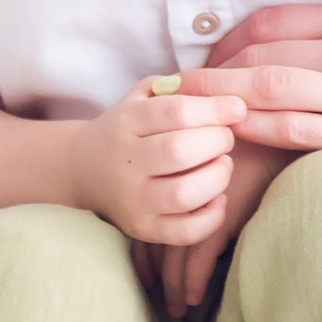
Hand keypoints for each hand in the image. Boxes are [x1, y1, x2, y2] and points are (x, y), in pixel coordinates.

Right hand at [74, 77, 248, 247]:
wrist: (85, 167)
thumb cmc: (129, 127)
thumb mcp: (143, 96)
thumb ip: (180, 89)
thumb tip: (229, 99)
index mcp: (126, 122)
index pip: (176, 112)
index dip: (214, 109)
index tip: (237, 108)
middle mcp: (126, 162)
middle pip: (179, 150)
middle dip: (217, 141)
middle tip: (226, 137)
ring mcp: (132, 199)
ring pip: (183, 194)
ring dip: (217, 177)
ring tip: (223, 165)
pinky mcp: (142, 228)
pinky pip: (183, 232)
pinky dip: (211, 217)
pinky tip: (218, 197)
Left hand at [142, 138, 285, 319]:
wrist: (273, 126)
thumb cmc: (245, 136)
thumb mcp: (213, 150)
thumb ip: (197, 166)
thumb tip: (183, 197)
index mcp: (172, 172)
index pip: (152, 214)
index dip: (145, 245)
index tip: (145, 266)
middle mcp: (180, 189)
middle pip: (157, 237)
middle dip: (153, 267)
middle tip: (152, 288)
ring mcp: (199, 204)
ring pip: (176, 254)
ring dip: (173, 283)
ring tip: (174, 306)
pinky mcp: (220, 216)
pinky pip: (201, 257)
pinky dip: (195, 280)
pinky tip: (193, 299)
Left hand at [202, 1, 321, 217]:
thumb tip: (301, 56)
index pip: (272, 21)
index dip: (226, 42)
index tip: (202, 63)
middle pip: (260, 49)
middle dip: (211, 71)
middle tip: (177, 94)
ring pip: (268, 86)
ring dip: (219, 100)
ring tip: (183, 117)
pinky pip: (293, 131)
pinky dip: (254, 135)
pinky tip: (228, 146)